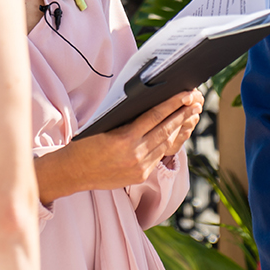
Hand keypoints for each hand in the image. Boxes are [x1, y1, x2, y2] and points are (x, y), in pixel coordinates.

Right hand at [35, 90, 201, 203]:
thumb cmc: (86, 143)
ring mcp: (139, 167)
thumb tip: (150, 102)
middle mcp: (135, 154)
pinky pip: (158, 156)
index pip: (155, 116)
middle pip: (165, 129)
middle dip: (183, 114)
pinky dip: (167, 142)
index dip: (173, 104)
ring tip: (190, 115)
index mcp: (124, 138)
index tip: (186, 94)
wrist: (74, 172)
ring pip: (165, 143)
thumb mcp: (104, 125)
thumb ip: (127, 119)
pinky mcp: (140, 176)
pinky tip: (174, 132)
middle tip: (195, 102)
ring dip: (179, 128)